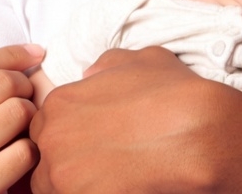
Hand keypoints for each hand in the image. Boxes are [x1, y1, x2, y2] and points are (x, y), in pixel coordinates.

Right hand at [0, 43, 42, 193]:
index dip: (11, 53)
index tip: (32, 51)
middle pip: (2, 82)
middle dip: (23, 80)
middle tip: (27, 88)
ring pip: (17, 112)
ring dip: (29, 111)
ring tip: (26, 118)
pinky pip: (22, 154)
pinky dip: (30, 148)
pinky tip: (22, 151)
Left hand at [29, 46, 241, 193]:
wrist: (198, 133)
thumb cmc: (171, 94)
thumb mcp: (138, 60)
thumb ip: (105, 66)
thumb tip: (91, 74)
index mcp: (59, 102)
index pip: (44, 128)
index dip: (68, 138)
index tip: (92, 144)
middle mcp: (53, 138)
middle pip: (44, 161)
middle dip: (67, 165)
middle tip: (102, 166)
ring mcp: (63, 176)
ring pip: (54, 189)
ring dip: (77, 186)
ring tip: (111, 180)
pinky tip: (121, 188)